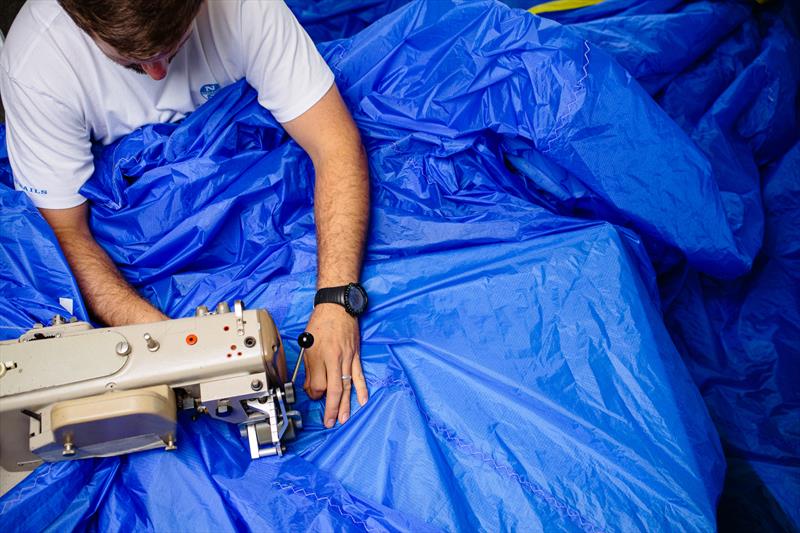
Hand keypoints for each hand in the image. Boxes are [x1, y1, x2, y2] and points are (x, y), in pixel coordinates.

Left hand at [303, 304, 368, 426]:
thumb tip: (312, 388)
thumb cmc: (321, 323)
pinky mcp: (356, 356)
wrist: (338, 307)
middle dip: (331, 408)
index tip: (313, 397)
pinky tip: (363, 400)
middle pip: (335, 389)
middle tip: (330, 422)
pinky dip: (361, 389)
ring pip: (347, 385)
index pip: (319, 384)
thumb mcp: (308, 345)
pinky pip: (359, 375)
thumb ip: (311, 369)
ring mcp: (348, 358)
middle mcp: (336, 359)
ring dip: (346, 404)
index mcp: (322, 356)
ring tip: (344, 418)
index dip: (316, 394)